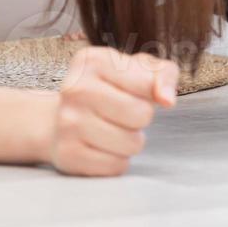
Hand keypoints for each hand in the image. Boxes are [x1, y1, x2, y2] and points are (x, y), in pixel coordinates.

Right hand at [48, 46, 177, 176]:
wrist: (60, 119)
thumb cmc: (111, 90)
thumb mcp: (140, 69)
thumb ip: (163, 75)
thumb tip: (167, 99)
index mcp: (93, 60)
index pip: (148, 84)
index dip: (150, 92)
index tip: (133, 90)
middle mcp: (74, 89)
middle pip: (141, 115)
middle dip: (141, 118)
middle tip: (123, 114)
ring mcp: (66, 123)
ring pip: (132, 144)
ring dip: (131, 141)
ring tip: (111, 129)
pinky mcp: (66, 154)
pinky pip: (116, 166)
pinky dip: (117, 160)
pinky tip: (100, 147)